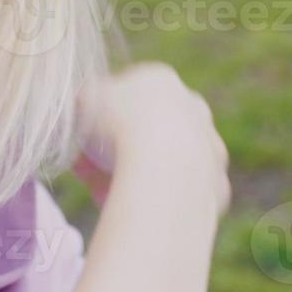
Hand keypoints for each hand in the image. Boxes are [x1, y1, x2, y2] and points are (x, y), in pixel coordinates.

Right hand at [73, 62, 229, 218]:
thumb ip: (78, 103)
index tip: (82, 141)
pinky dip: (161, 201)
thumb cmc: (117, 126)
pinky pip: (182, 193)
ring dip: (142, 175)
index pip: (128, 97)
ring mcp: (209, 144)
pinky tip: (139, 210)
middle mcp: (192, 107)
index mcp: (160, 80)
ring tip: (111, 197)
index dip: (101, 119)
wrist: (165, 165)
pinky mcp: (217, 181)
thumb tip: (74, 107)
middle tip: (92, 171)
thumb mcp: (81, 103)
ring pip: (169, 162)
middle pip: (151, 128)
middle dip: (121, 148)